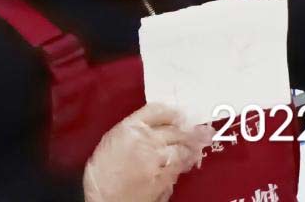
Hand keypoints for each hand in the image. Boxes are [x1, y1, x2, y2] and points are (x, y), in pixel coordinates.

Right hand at [82, 103, 196, 201]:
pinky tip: (188, 163)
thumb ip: (137, 130)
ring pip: (182, 146)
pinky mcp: (161, 177)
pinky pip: (179, 166)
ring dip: (192, 146)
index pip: (158, 110)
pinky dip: (185, 164)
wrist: (100, 199)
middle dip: (191, 131)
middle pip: (176, 129)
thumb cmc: (103, 172)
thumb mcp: (114, 142)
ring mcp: (154, 159)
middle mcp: (144, 139)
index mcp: (129, 128)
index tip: (182, 117)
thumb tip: (163, 124)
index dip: (174, 113)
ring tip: (199, 146)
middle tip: (204, 132)